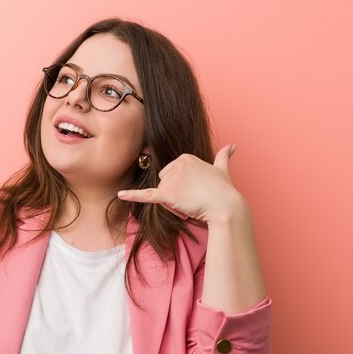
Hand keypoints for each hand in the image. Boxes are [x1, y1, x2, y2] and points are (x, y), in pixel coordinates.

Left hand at [118, 144, 243, 223]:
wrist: (226, 207)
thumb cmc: (224, 190)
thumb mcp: (222, 169)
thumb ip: (223, 156)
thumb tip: (232, 146)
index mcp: (185, 157)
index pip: (171, 175)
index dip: (182, 188)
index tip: (197, 192)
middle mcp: (176, 164)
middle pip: (164, 184)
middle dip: (175, 195)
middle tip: (194, 200)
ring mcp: (171, 178)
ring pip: (162, 195)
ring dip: (173, 204)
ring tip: (191, 205)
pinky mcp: (167, 194)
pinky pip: (147, 195)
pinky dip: (132, 195)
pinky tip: (120, 194)